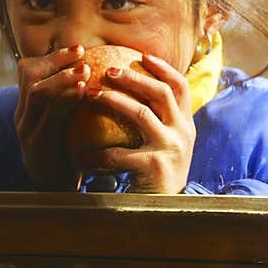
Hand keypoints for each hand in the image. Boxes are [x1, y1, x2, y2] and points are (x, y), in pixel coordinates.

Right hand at [15, 45, 89, 190]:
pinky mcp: (37, 147)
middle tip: (82, 54)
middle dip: (56, 61)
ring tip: (84, 70)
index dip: (53, 56)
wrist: (59, 196)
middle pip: (29, 76)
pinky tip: (84, 91)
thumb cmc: (72, 156)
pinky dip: (66, 100)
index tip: (80, 49)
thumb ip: (76, 103)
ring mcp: (27, 131)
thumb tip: (104, 73)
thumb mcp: (71, 125)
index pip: (30, 71)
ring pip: (37, 93)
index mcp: (29, 108)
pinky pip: (49, 117)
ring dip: (62, 77)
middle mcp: (23, 116)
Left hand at [74, 53, 195, 193]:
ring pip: (141, 114)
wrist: (166, 212)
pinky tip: (81, 155)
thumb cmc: (156, 174)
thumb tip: (130, 89)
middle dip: (133, 77)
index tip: (142, 55)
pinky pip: (121, 154)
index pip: (180, 86)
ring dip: (114, 101)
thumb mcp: (165, 144)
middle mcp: (184, 133)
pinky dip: (99, 154)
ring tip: (91, 95)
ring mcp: (172, 149)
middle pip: (160, 93)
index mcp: (186, 124)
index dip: (163, 68)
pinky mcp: (156, 168)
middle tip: (107, 70)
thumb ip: (156, 120)